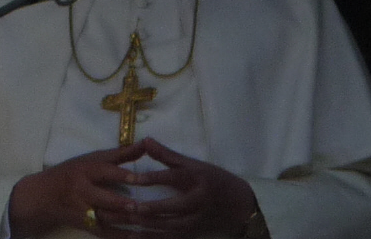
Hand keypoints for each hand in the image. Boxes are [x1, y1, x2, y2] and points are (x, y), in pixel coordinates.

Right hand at [8, 143, 148, 237]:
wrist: (41, 196)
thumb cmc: (71, 172)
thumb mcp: (91, 159)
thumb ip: (119, 154)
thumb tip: (145, 144)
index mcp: (85, 170)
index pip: (104, 171)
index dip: (121, 175)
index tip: (140, 179)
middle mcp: (82, 190)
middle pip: (103, 198)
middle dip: (120, 204)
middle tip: (140, 207)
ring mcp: (82, 210)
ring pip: (105, 218)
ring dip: (124, 222)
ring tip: (145, 223)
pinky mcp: (84, 226)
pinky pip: (103, 233)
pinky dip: (119, 236)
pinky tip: (135, 236)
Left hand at [122, 138, 256, 237]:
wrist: (241, 206)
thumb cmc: (215, 180)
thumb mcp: (195, 164)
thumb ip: (167, 155)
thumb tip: (145, 140)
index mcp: (198, 178)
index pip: (174, 177)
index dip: (153, 178)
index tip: (132, 178)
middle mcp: (199, 201)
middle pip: (173, 207)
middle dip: (151, 209)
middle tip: (129, 208)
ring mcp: (197, 220)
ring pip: (171, 227)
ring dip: (149, 227)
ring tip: (129, 225)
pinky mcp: (193, 234)